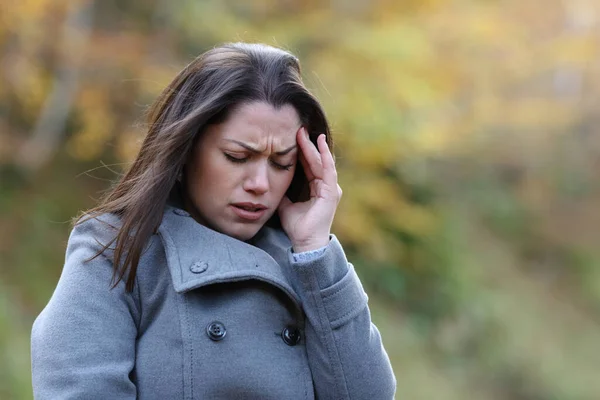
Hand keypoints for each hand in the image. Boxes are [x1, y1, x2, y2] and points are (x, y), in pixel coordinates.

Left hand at [278, 127, 341, 252]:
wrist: (306, 243)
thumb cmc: (298, 227)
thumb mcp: (286, 205)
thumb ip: (283, 193)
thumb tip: (272, 183)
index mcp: (317, 189)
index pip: (310, 165)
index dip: (302, 152)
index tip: (294, 138)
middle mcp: (326, 187)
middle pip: (316, 161)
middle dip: (307, 145)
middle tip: (299, 129)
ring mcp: (330, 189)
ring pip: (322, 162)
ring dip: (314, 147)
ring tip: (306, 132)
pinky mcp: (331, 192)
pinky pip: (328, 169)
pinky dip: (324, 155)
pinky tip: (319, 143)